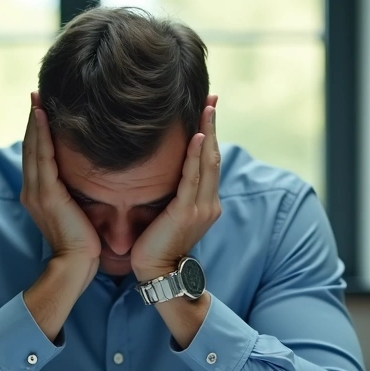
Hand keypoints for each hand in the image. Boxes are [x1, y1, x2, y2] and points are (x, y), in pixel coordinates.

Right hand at [20, 92, 100, 285]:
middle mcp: (32, 190)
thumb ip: (74, 196)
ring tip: (37, 97)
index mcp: (38, 195)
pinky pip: (42, 156)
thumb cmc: (81, 246)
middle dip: (32, 120)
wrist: (74, 266)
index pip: (35, 155)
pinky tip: (42, 115)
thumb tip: (85, 182)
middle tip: (36, 94)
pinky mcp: (47, 194)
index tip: (40, 108)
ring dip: (34, 121)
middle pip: (29, 146)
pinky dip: (40, 134)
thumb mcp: (76, 214)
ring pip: (33, 147)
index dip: (36, 131)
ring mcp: (36, 192)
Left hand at [131, 96, 220, 281]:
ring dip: (207, 132)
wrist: (158, 273)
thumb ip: (173, 195)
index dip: (210, 133)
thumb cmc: (156, 246)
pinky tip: (197, 136)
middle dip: (212, 125)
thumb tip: (163, 172)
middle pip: (213, 155)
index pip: (209, 161)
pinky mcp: (187, 212)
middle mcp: (209, 203)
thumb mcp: (168, 215)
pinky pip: (192, 178)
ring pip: (207, 162)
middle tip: (212, 98)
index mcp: (205, 203)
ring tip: (207, 107)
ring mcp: (201, 207)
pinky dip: (195, 155)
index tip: (208, 109)